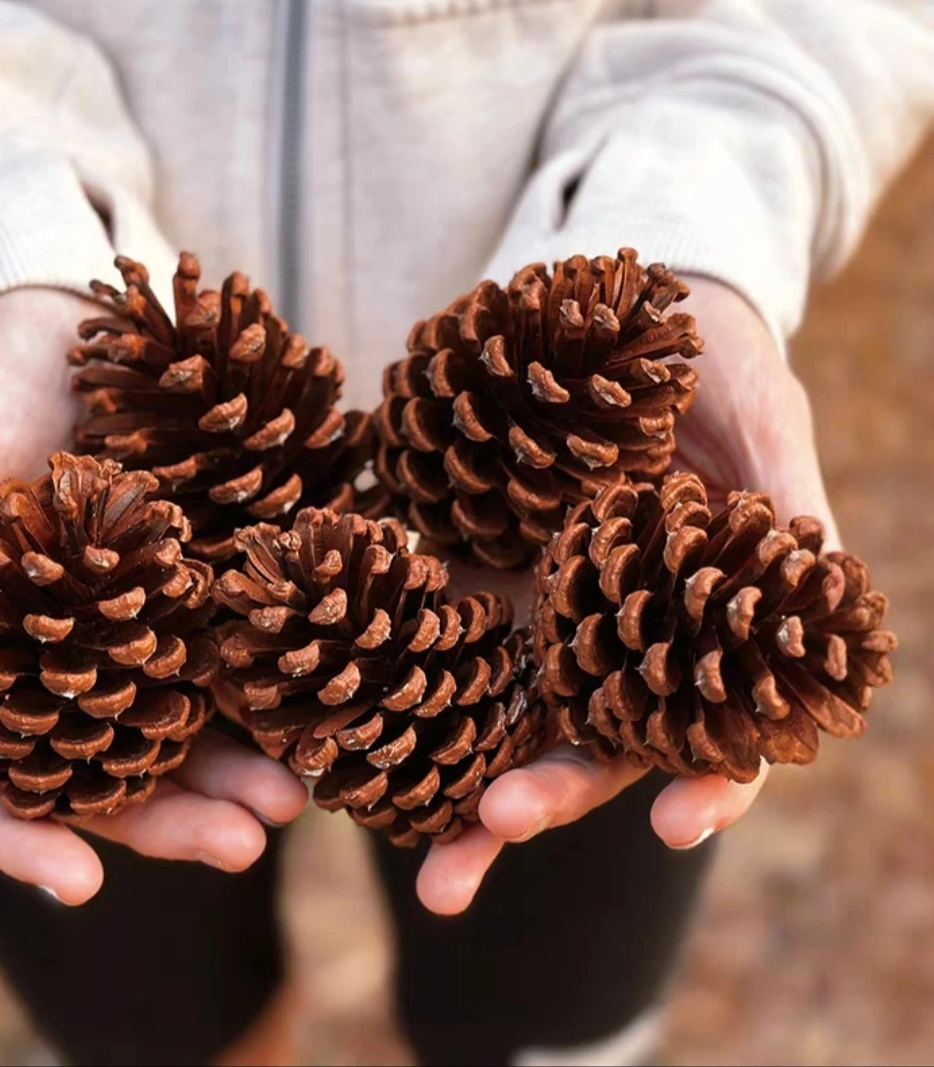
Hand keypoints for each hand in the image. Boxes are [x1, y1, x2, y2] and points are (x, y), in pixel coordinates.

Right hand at [0, 289, 306, 903]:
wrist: (65, 330)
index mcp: (32, 674)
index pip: (33, 783)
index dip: (43, 844)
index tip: (82, 888)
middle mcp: (110, 665)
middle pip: (141, 768)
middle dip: (189, 817)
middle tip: (249, 839)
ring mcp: (176, 625)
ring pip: (214, 720)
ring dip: (255, 763)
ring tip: (303, 790)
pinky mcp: (232, 574)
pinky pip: (265, 634)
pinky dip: (296, 673)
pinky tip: (334, 698)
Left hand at [417, 277, 839, 913]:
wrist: (635, 310)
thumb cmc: (722, 371)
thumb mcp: (768, 429)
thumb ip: (791, 518)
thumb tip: (831, 595)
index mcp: (689, 629)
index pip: (701, 730)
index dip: (704, 785)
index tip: (675, 827)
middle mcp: (606, 637)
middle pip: (574, 744)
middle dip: (530, 804)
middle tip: (478, 854)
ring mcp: (530, 607)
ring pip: (485, 710)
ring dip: (438, 775)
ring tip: (383, 833)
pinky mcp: (466, 563)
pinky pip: (422, 627)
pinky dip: (382, 675)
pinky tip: (334, 716)